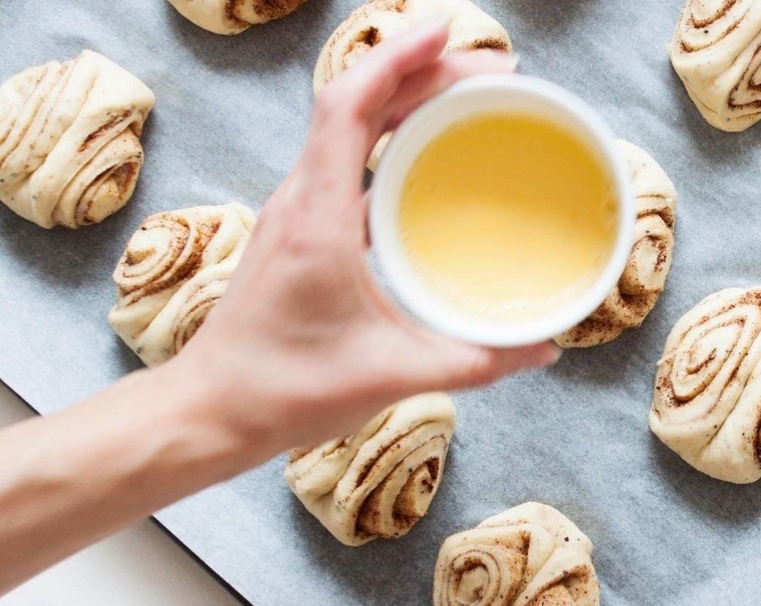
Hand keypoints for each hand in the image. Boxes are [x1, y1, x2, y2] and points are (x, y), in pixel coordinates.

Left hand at [166, 19, 557, 454]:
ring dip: (405, 101)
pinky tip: (428, 159)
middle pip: (357, 104)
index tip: (445, 33)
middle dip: (423, 72)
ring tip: (466, 95)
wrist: (215, 410)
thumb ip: (475, 361)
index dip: (397, 59)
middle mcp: (302, 201)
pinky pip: (347, 163)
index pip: (350, 108)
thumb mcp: (394, 375)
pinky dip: (390, 142)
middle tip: (492, 70)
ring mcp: (297, 213)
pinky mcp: (301, 233)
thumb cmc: (287, 389)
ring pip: (349, 129)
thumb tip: (543, 347)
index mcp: (319, 217)